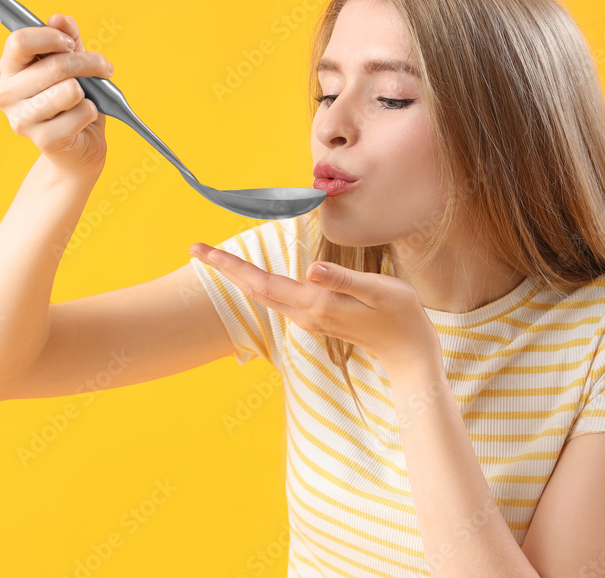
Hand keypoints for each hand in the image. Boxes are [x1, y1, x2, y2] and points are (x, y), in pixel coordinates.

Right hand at [0, 13, 113, 178]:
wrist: (79, 147)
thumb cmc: (72, 101)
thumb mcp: (71, 64)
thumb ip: (66, 39)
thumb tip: (60, 19)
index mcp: (9, 69)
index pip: (19, 41)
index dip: (51, 37)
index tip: (71, 44)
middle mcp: (7, 94)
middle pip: (55, 65)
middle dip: (88, 63)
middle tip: (103, 68)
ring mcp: (22, 120)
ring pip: (69, 90)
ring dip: (90, 91)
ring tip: (89, 97)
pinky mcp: (43, 140)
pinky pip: (81, 112)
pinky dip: (91, 112)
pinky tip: (84, 119)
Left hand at [189, 242, 442, 378]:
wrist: (409, 354)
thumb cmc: (401, 317)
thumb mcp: (379, 291)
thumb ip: (343, 280)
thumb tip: (309, 269)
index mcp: (315, 304)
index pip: (262, 282)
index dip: (230, 266)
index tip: (201, 251)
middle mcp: (305, 314)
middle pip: (255, 289)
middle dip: (225, 269)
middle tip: (195, 249)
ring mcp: (309, 319)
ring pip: (264, 295)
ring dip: (239, 277)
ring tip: (216, 258)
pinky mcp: (317, 318)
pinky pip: (278, 299)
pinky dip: (259, 284)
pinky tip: (253, 276)